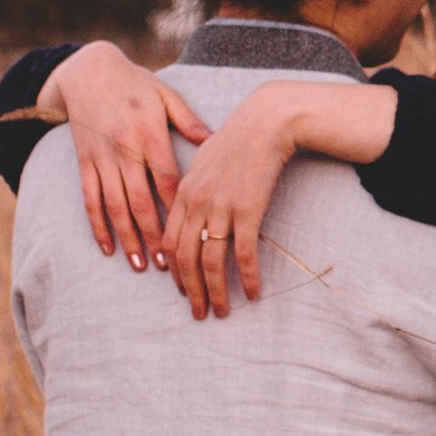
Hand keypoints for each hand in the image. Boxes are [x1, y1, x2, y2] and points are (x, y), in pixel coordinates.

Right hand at [42, 42, 210, 269]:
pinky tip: (108, 247)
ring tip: (140, 264)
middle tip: (167, 265)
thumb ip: (188, 120)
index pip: (167, 180)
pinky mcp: (85, 162)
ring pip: (114, 206)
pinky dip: (98, 225)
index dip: (178, 210)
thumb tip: (213, 142)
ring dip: (127, 237)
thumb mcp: (165, 95)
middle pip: (141, 201)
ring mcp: (102, 158)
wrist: (88, 71)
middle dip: (154, 235)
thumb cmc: (135, 84)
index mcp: (150, 134)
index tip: (192, 235)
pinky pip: (90, 199)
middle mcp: (125, 150)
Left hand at [160, 91, 305, 316]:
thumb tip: (191, 204)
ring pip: (210, 261)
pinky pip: (243, 253)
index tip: (183, 290)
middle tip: (199, 313)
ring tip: (222, 312)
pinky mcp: (248, 211)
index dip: (174, 271)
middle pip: (185, 259)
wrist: (264, 122)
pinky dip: (246, 277)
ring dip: (215, 291)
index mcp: (183, 193)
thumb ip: (193, 185)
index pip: (170, 242)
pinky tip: (252, 293)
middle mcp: (197, 204)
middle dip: (191, 291)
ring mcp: (221, 208)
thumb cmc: (237, 138)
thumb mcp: (203, 159)